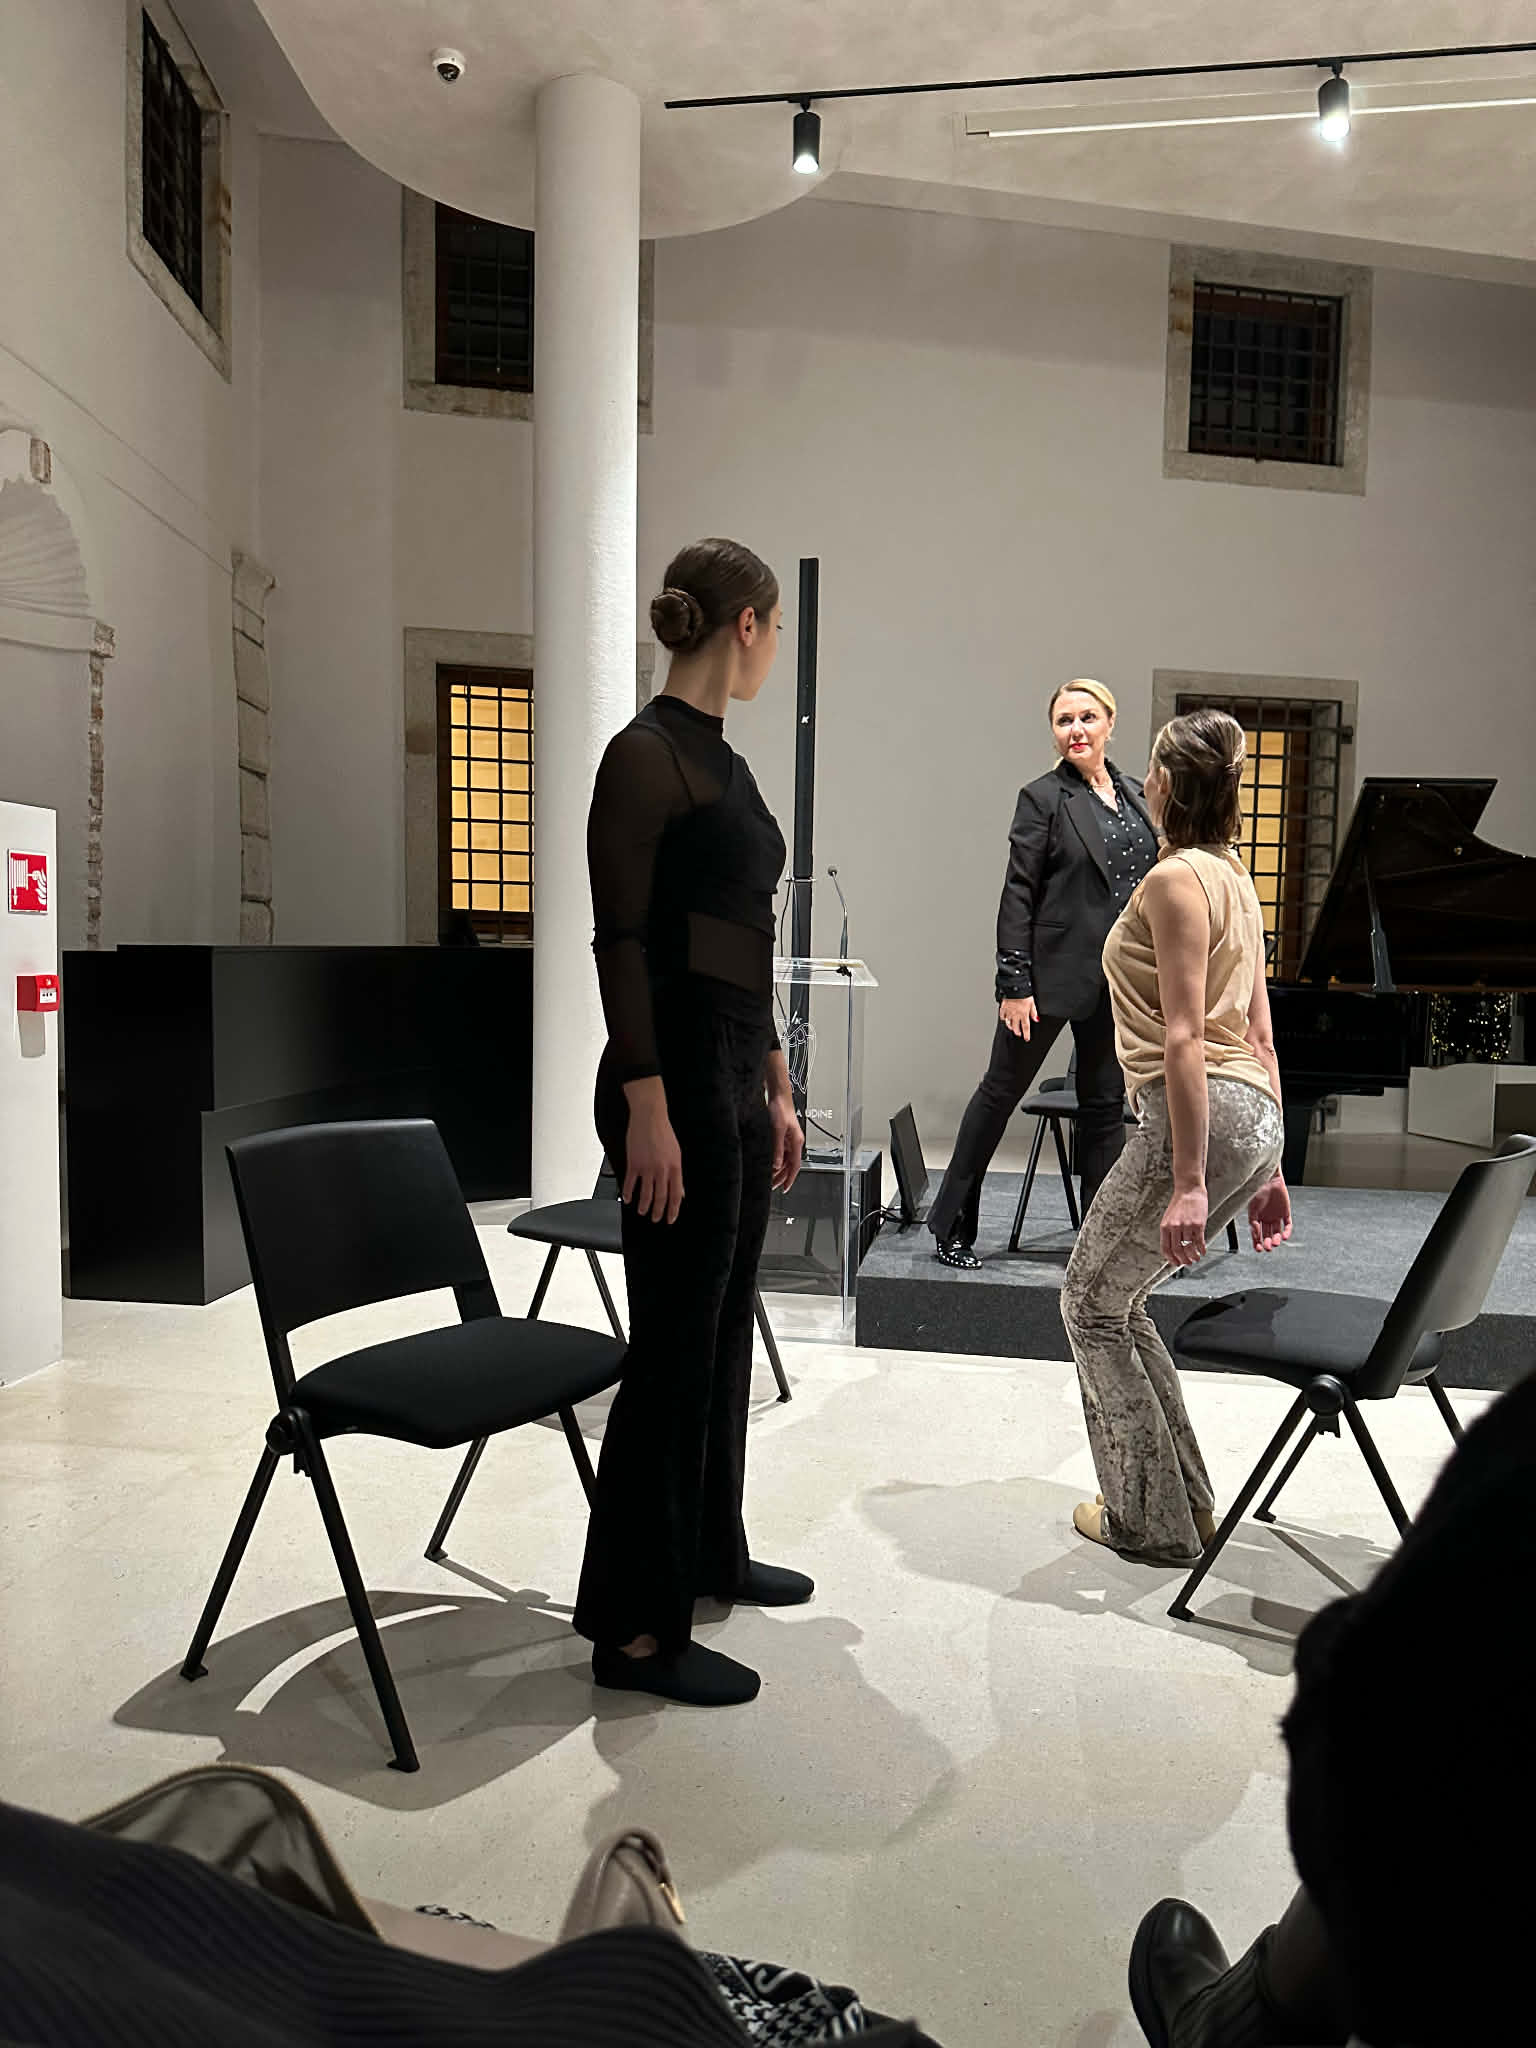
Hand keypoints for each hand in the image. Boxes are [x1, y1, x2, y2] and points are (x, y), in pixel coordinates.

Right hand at [623, 1103, 683, 1223]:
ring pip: (646, 1193)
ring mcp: (647, 1167)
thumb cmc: (663, 1133)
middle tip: (655, 1219)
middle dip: (658, 1211)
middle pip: (661, 1197)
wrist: (650, 1117)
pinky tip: (628, 1198)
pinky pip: (631, 1183)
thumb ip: (677, 1175)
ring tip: (642, 1211)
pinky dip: (629, 1193)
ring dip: (644, 1206)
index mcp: (675, 1167)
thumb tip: (681, 1192)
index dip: (673, 1210)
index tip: (670, 1219)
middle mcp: (662, 1169)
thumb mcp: (676, 1154)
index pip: (676, 1195)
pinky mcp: (634, 1163)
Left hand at [769, 1092, 803, 1191]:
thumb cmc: (780, 1108)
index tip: (785, 1188)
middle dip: (782, 1177)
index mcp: (796, 1141)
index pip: (795, 1165)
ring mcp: (788, 1139)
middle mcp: (794, 1142)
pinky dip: (776, 1161)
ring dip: (778, 1170)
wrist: (778, 1095)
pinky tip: (769, 1164)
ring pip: (785, 1160)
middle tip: (773, 1187)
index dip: (790, 1178)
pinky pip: (781, 1153)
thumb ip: (777, 1148)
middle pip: (790, 1165)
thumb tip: (777, 1164)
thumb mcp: (777, 1130)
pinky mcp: (782, 1136)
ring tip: (770, 1179)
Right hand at [1000, 996, 1037, 1039]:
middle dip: (1017, 1032)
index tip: (1026, 1038)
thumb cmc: (1024, 993)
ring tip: (1012, 1028)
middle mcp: (1015, 1014)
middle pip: (1016, 1027)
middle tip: (1019, 1033)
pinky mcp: (1003, 1007)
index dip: (1026, 1034)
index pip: (1025, 1027)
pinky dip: (1003, 1018)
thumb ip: (1034, 1012)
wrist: (1015, 987)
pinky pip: (1002, 1016)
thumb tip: (1036, 1019)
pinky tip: (1005, 1019)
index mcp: (1024, 1014)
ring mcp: (1008, 1012)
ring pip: (1008, 1023)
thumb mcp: (1032, 1003)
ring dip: (1010, 1027)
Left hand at [1161, 1185, 1207, 1266]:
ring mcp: (1186, 1226)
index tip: (1176, 1263)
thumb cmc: (1179, 1203)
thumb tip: (1173, 1247)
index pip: (1166, 1248)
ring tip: (1196, 1258)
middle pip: (1177, 1251)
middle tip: (1188, 1263)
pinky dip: (1201, 1250)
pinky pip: (1199, 1242)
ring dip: (1193, 1257)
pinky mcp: (1198, 1224)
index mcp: (1165, 1226)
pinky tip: (1202, 1251)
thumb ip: (1169, 1231)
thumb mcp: (1169, 1217)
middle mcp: (1174, 1227)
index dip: (1171, 1259)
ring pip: (1189, 1248)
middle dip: (1183, 1260)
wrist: (1189, 1190)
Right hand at [1248, 1174, 1292, 1252]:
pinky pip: (1287, 1224)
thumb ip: (1252, 1220)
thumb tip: (1254, 1232)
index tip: (1258, 1249)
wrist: (1268, 1178)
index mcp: (1256, 1217)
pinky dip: (1287, 1231)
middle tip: (1268, 1248)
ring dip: (1276, 1239)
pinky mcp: (1285, 1212)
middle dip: (1267, 1242)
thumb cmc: (1256, 1190)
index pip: (1257, 1233)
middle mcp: (1266, 1218)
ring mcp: (1276, 1215)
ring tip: (1276, 1242)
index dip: (1257, 1242)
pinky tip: (1285, 1236)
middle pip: (1267, 1234)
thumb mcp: (1252, 1207)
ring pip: (1277, 1231)